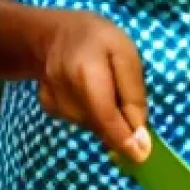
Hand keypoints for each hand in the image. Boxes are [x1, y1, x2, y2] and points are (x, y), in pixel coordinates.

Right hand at [35, 10, 149, 162]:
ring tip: (104, 87)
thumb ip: (133, 95)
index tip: (141, 155)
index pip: (105, 116)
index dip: (124, 139)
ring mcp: (53, 101)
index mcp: (86, 73)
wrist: (55, 34)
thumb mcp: (127, 54)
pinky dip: (91, 114)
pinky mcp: (48, 107)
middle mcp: (65, 92)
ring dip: (105, 118)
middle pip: (99, 125)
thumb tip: (140, 137)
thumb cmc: (99, 40)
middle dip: (119, 126)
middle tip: (126, 102)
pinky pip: (79, 121)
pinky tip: (88, 92)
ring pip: (90, 125)